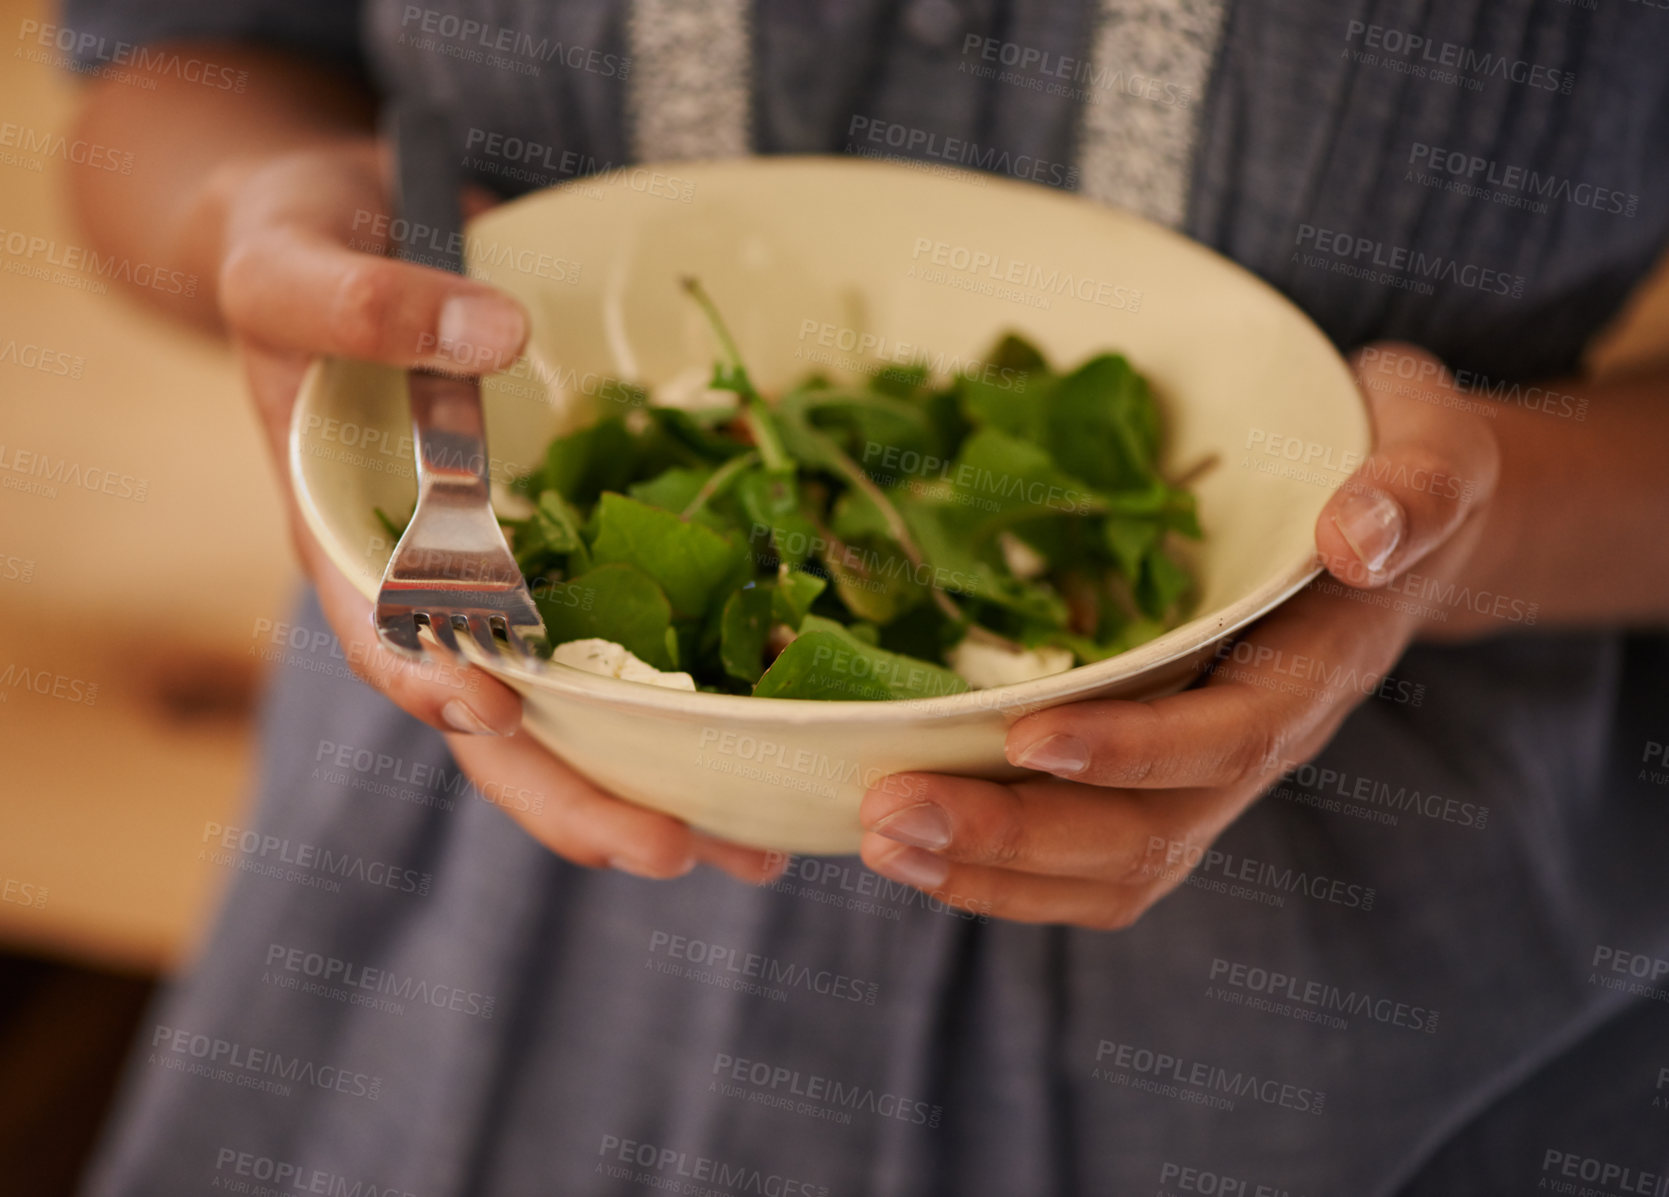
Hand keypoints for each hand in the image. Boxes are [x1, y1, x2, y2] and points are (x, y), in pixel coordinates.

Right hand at [217, 141, 779, 883]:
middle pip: (497, 721)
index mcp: (345, 545)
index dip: (434, 684)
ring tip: (754, 848)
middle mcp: (430, 586)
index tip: (496, 712)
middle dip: (577, 793)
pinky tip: (769, 740)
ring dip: (655, 783)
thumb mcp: (293, 263)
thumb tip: (491, 334)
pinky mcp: (574, 549)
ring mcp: (506, 579)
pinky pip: (633, 633)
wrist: (346, 233)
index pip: (384, 640)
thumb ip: (363, 302)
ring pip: (577, 707)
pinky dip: (692, 694)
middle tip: (674, 852)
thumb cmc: (295, 253)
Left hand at [857, 344, 1501, 927]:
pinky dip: (1007, 871)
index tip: (1029, 736)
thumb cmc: (1401, 469)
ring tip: (881, 842)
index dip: (1134, 749)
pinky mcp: (1165, 774)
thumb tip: (1353, 539)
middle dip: (1019, 835)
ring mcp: (1210, 770)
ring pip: (1115, 866)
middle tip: (893, 814)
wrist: (1403, 531)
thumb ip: (1414, 487)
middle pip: (1150, 831)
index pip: (1228, 735)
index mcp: (1319, 667)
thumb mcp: (1437, 448)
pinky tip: (918, 846)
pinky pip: (1095, 857)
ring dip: (995, 871)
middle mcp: (1262, 737)